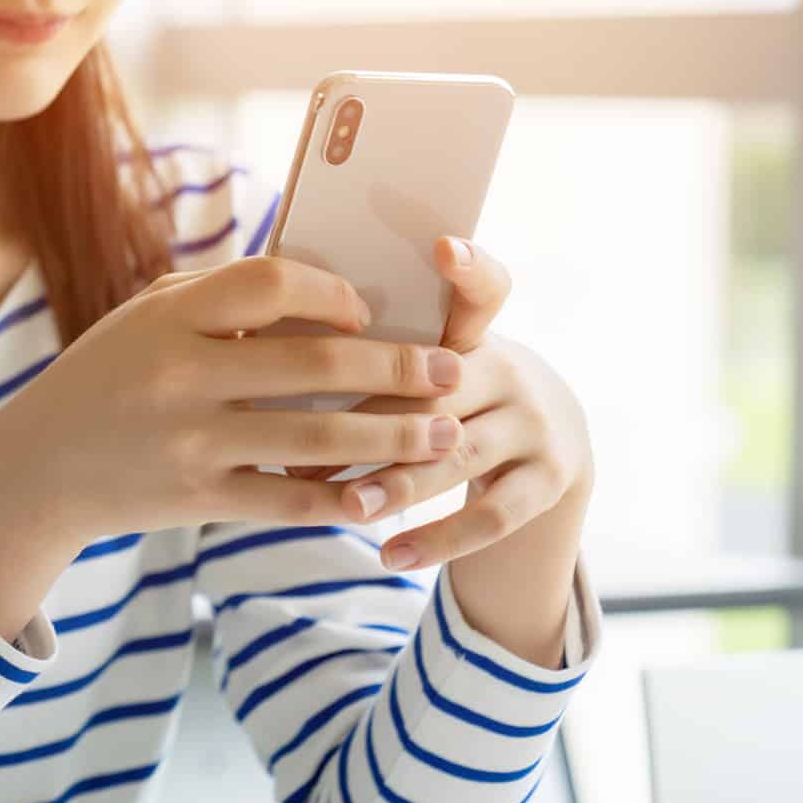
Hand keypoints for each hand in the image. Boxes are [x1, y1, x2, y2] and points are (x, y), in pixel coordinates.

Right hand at [0, 254, 471, 636]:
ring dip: (392, 437)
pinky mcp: (195, 498)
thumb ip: (221, 296)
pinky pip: (286, 501)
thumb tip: (322, 282)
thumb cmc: (105, 378)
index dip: (332, 293)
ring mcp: (189, 441)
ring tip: (443, 434)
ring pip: (317, 440)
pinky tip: (381, 497)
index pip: (272, 284)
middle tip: (451, 372)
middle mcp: (180, 375)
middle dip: (398, 368)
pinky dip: (340, 502)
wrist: (35, 470)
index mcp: (170, 317)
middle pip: (314, 365)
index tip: (367, 311)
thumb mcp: (146, 318)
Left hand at [303, 237, 595, 570]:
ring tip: (351, 506)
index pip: (483, 286)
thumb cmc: (437, 398)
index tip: (443, 247)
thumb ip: (363, 352)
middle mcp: (509, 369)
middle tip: (312, 439)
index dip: (468, 266)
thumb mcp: (419, 366)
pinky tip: (390, 555)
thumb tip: (254, 343)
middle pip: (444, 385)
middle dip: (377, 414)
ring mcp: (536, 425)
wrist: (542, 448)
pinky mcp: (548, 480)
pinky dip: (438, 539)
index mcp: (471, 332)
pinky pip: (492, 516)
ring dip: (400, 481)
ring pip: (461, 451)